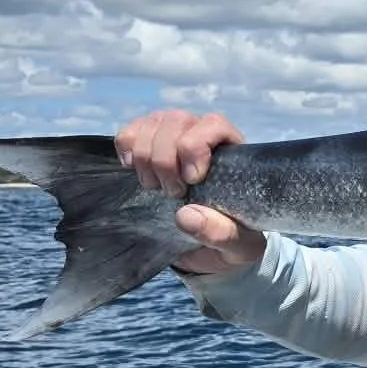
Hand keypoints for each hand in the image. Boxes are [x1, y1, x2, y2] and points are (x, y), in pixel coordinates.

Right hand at [114, 108, 265, 273]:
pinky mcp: (149, 146)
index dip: (194, 147)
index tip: (191, 180)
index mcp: (233, 152)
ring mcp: (175, 137)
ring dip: (145, 157)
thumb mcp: (239, 245)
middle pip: (176, 121)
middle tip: (171, 193)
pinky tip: (135, 170)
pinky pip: (129, 132)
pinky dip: (126, 148)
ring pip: (152, 123)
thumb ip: (222, 233)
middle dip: (164, 159)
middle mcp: (204, 135)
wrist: (210, 247)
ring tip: (154, 187)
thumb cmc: (232, 239)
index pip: (213, 124)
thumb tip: (185, 215)